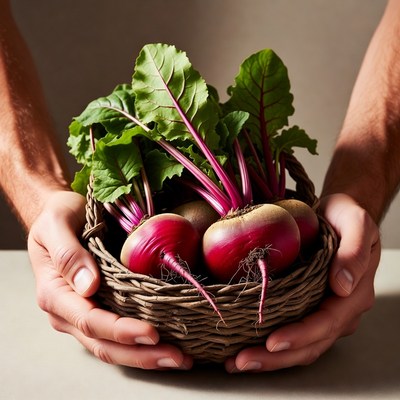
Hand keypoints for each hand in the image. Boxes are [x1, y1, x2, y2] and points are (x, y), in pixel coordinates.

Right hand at [27, 190, 191, 369]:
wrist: (63, 215)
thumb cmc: (59, 216)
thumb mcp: (56, 223)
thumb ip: (68, 253)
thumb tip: (88, 286)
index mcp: (56, 293)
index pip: (90, 320)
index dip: (121, 331)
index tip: (151, 333)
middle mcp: (68, 311)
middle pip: (104, 343)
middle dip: (140, 354)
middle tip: (176, 358)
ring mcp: (84, 312)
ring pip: (112, 345)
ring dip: (144, 356)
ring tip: (179, 359)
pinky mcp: (100, 307)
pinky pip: (118, 333)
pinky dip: (140, 343)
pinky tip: (165, 344)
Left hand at [225, 193, 380, 371]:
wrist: (338, 214)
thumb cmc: (346, 216)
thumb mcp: (356, 223)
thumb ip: (354, 251)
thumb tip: (343, 285)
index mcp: (354, 293)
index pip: (327, 322)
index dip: (301, 335)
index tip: (273, 342)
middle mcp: (340, 308)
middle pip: (311, 343)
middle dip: (277, 356)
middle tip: (243, 361)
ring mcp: (324, 310)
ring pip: (301, 345)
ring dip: (270, 357)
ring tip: (238, 362)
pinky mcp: (307, 306)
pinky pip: (292, 330)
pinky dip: (271, 344)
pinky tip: (248, 345)